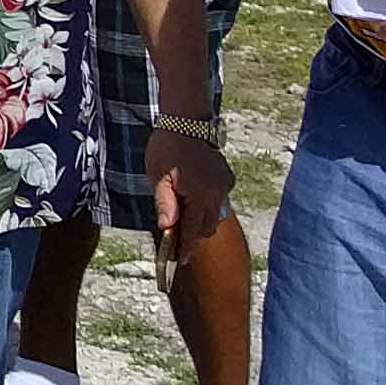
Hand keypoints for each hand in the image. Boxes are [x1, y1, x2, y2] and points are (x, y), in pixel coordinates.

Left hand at [147, 130, 233, 268]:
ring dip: (199, 221)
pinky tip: (191, 199)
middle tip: (175, 241)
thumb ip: (165, 203)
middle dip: (192, 236)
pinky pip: (218, 201)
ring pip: (214, 215)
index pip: (192, 230)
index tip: (180, 261)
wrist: (186, 123)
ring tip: (181, 220)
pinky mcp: (227, 178)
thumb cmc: (167, 149)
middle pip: (206, 227)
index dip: (186, 247)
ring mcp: (224, 186)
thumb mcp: (158, 176)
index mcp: (199, 195)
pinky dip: (206, 206)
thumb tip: (167, 227)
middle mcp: (217, 194)